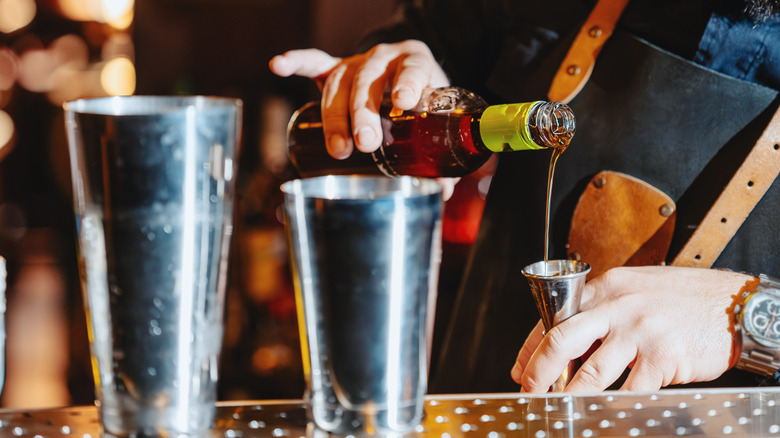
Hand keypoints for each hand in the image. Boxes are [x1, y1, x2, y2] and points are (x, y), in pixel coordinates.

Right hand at [269, 40, 448, 157]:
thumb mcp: (435, 117)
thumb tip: (442, 189)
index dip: (408, 82)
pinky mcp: (335, 67)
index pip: (412, 68)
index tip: (404, 102)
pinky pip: (314, 63)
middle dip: (364, 113)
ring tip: (338, 150)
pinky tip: (279, 65)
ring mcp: (357, 62)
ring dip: (335, 117)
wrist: (405, 73)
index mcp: (415, 61)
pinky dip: (296, 62)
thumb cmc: (422, 100)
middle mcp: (384, 57)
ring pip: (339, 83)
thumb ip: (439, 154)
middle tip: (366, 144)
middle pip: (368, 81)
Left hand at [511, 266, 756, 392]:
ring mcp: (640, 331)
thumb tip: (565, 344)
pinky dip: (613, 406)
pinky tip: (604, 413)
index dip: (531, 347)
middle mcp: (618, 307)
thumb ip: (600, 312)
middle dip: (539, 371)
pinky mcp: (662, 357)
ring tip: (559, 407)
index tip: (521, 368)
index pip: (554, 317)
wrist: (733, 304)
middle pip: (562, 339)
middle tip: (528, 390)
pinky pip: (630, 390)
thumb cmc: (683, 299)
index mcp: (605, 288)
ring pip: (592, 372)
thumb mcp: (634, 291)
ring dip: (570, 395)